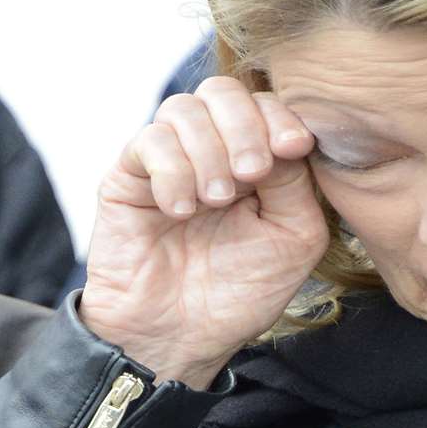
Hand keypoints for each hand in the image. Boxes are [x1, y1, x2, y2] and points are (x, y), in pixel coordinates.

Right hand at [80, 76, 329, 387]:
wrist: (178, 336)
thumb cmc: (239, 292)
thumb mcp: (294, 237)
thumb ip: (297, 181)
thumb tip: (283, 136)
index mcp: (256, 158)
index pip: (265, 105)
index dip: (280, 116)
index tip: (293, 148)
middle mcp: (211, 151)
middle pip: (223, 91)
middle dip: (244, 126)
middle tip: (252, 175)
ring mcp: (168, 160)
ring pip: (184, 109)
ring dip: (208, 152)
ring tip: (214, 202)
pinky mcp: (129, 175)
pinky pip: (149, 141)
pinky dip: (172, 171)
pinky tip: (180, 211)